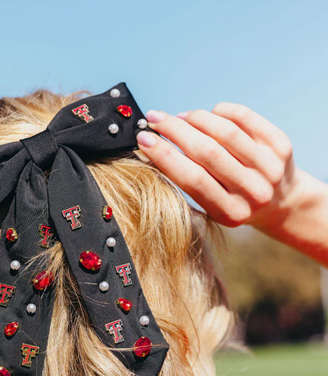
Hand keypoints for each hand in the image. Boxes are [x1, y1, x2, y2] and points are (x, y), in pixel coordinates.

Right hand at [136, 103, 297, 231]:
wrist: (281, 202)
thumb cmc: (235, 203)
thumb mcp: (212, 206)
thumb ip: (189, 182)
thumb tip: (153, 147)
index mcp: (230, 212)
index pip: (192, 179)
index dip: (165, 156)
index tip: (144, 139)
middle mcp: (253, 190)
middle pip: (207, 152)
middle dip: (175, 131)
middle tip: (155, 119)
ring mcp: (270, 167)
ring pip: (225, 131)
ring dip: (195, 118)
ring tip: (180, 117)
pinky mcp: (281, 145)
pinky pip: (245, 117)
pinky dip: (220, 111)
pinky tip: (208, 114)